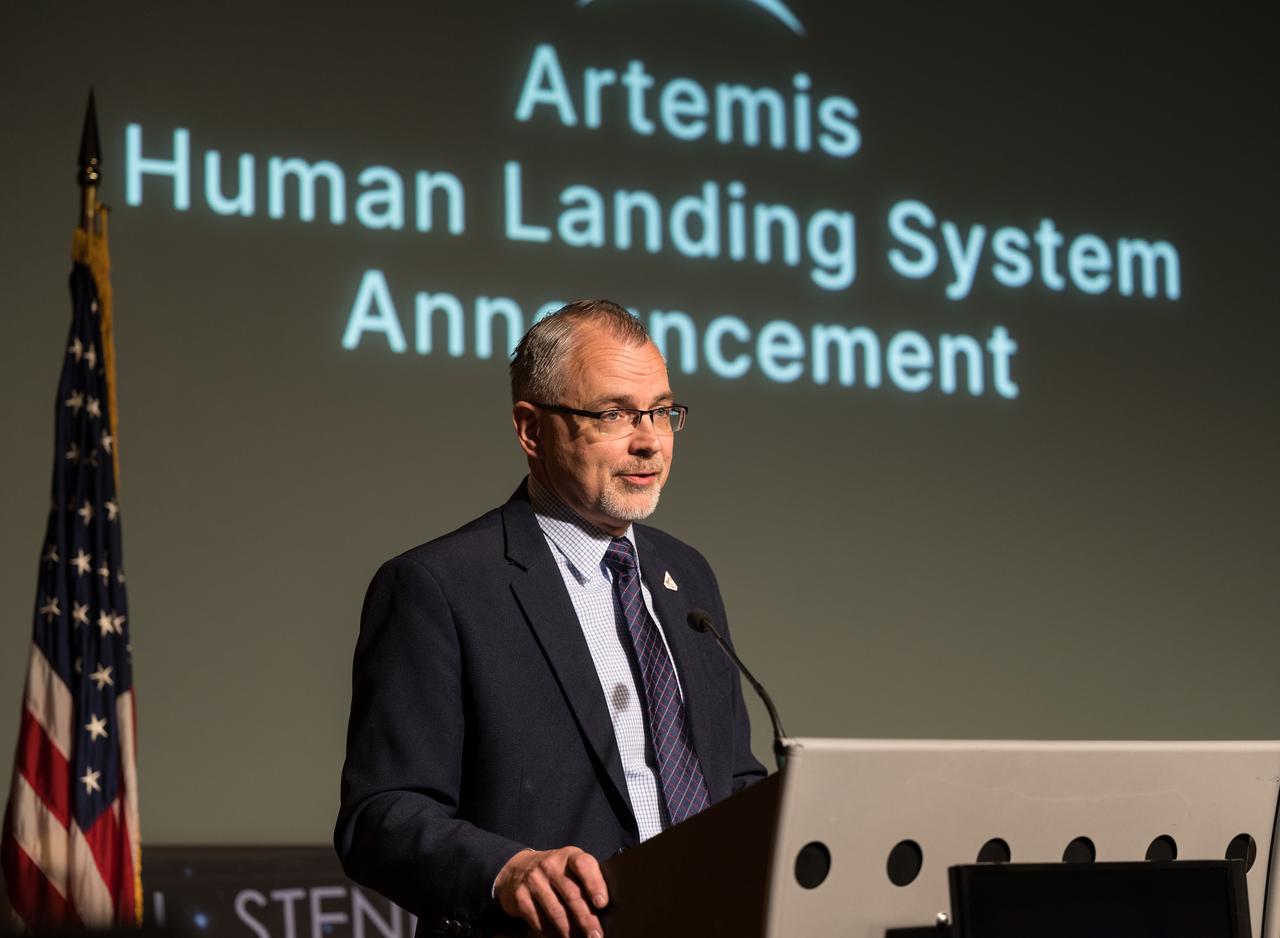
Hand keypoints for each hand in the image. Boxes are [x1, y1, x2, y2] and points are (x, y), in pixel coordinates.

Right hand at [494, 846, 608, 937]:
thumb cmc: (556, 872)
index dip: (594, 884)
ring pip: (556, 911)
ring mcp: (533, 880)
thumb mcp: (570, 867)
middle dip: (586, 919)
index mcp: (569, 856)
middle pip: (571, 894)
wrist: (518, 869)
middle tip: (596, 936)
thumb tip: (605, 909)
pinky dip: (552, 935)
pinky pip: (539, 921)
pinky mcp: (520, 897)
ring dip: (571, 931)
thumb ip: (587, 880)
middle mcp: (550, 865)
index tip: (602, 903)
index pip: (583, 865)